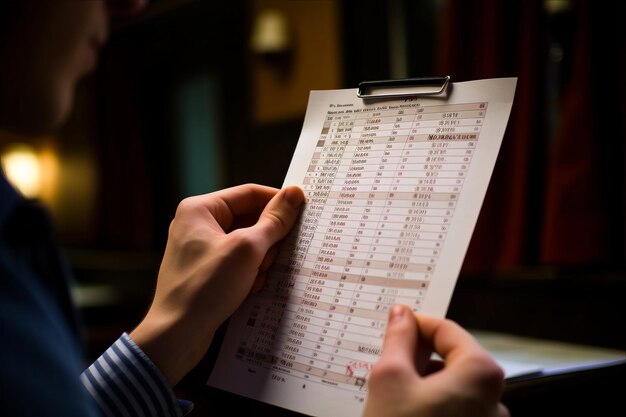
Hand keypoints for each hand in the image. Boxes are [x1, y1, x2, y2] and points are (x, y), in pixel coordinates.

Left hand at [130, 184, 304, 384]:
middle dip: (267, 241)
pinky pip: (239, 263)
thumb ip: (274, 221)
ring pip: (248, 244)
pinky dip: (249, 274)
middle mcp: (198, 225)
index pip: (250, 193)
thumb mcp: (247, 250)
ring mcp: (201, 250)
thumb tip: (294, 195)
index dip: (278, 202)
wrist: (176, 336)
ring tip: (254, 278)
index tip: (302, 211)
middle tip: (271, 258)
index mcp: (200, 209)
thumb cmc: (205, 288)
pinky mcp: (206, 272)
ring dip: (259, 261)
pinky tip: (247, 290)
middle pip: (250, 219)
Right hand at [363, 305, 508, 416]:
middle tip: (388, 362)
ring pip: (452, 387)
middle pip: (451, 359)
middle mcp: (495, 398)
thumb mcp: (390, 379)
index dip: (415, 324)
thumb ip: (398, 340)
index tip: (393, 327)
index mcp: (481, 374)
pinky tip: (405, 411)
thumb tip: (402, 315)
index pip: (447, 330)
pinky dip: (432, 404)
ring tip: (393, 395)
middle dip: (419, 356)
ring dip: (423, 382)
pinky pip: (455, 409)